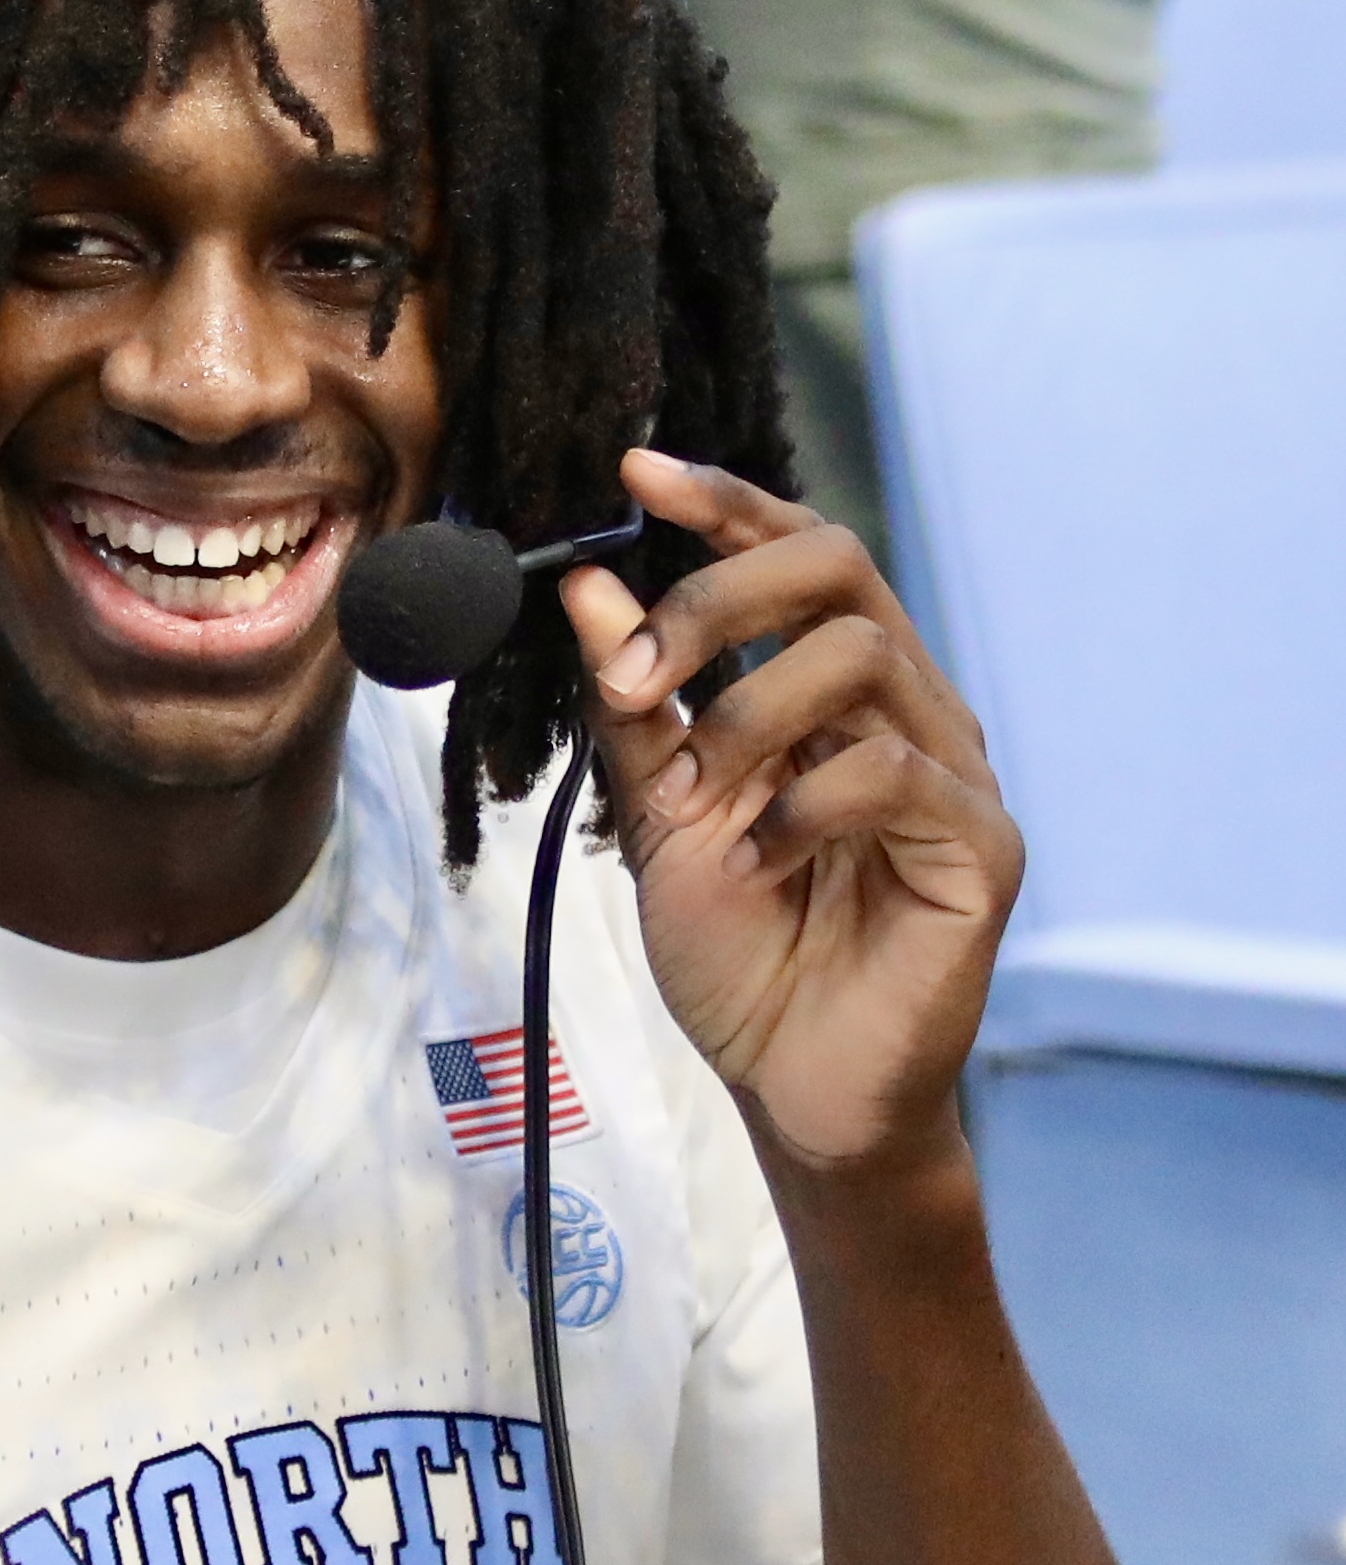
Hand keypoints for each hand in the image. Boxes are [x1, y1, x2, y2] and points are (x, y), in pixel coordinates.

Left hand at [560, 448, 1021, 1169]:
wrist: (792, 1092)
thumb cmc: (743, 959)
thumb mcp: (659, 821)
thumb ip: (638, 707)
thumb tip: (585, 584)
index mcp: (834, 692)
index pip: (798, 553)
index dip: (725, 501)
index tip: (634, 472)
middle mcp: (907, 711)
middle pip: (840, 567)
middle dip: (720, 594)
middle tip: (635, 669)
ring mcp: (954, 775)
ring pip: (866, 656)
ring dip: (750, 713)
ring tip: (700, 798)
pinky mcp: (980, 850)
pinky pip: (893, 774)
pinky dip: (803, 807)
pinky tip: (760, 864)